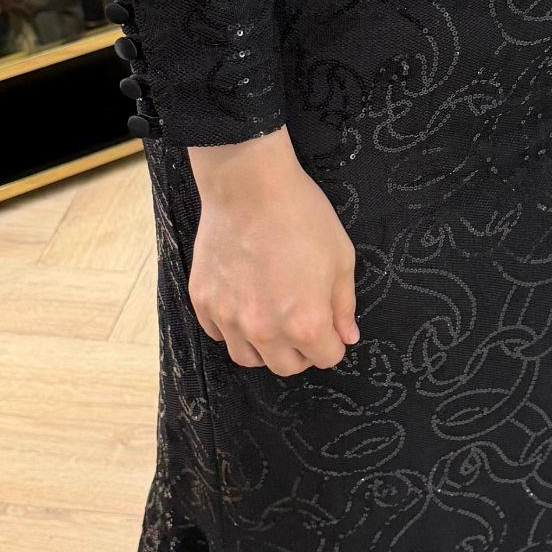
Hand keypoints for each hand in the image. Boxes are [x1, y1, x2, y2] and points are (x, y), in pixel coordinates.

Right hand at [186, 128, 358, 373]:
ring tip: (271, 318)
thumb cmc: (301, 215)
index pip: (326, 358)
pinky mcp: (204, 301)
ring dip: (264, 347)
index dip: (333, 342)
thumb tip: (347, 336)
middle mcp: (264, 330)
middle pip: (286, 366)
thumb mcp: (341, 258)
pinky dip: (232, 328)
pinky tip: (243, 303)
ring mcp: (229, 318)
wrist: (249, 185)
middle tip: (302, 324)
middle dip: (301, 351)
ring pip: (247, 357)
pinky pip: (218, 333)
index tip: (329, 325)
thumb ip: (344, 305)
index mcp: (305, 323)